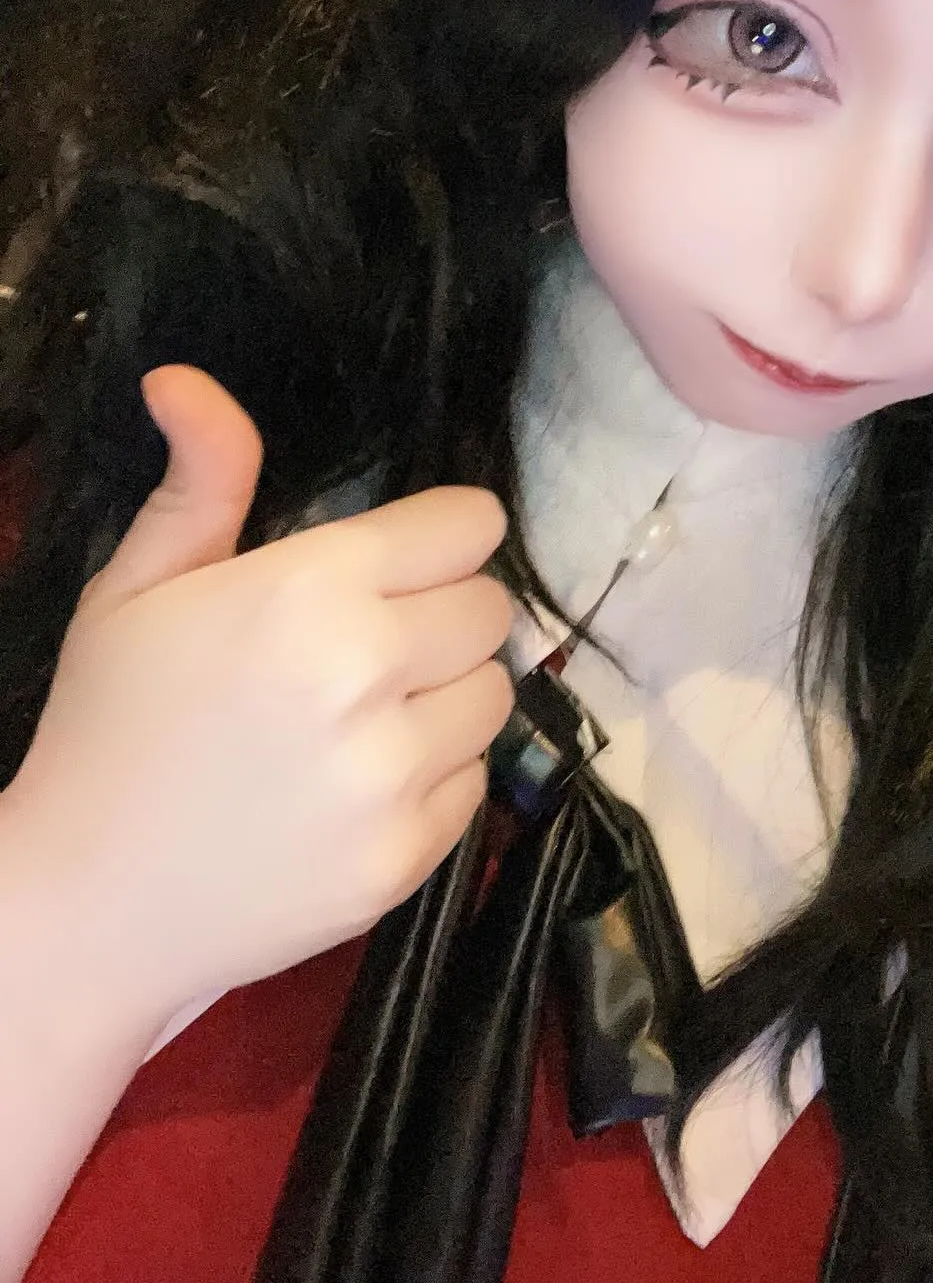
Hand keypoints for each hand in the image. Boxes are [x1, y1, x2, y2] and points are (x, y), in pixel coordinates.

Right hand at [7, 365, 512, 1015]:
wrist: (86, 905)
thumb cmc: (108, 729)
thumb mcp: (136, 590)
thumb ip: (199, 481)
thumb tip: (186, 378)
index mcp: (308, 592)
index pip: (469, 525)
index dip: (442, 534)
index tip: (405, 558)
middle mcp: (369, 675)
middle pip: (491, 606)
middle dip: (445, 610)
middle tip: (374, 642)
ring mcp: (396, 776)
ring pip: (496, 694)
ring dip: (449, 693)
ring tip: (368, 713)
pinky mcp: (410, 858)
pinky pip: (477, 783)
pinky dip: (436, 778)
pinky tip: (361, 785)